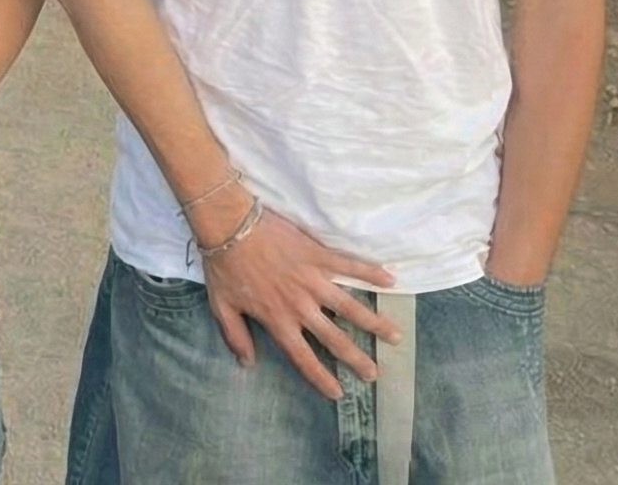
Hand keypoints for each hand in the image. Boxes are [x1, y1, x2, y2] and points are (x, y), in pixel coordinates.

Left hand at [202, 209, 397, 400]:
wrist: (229, 224)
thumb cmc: (223, 265)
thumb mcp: (222, 306)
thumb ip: (235, 336)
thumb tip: (246, 364)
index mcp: (278, 320)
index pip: (303, 357)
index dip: (320, 376)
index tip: (337, 393)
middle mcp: (300, 306)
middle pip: (334, 338)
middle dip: (356, 358)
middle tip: (374, 373)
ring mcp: (312, 279)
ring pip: (350, 306)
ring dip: (374, 322)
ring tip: (395, 335)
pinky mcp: (316, 254)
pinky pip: (348, 264)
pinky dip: (370, 270)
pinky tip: (390, 277)